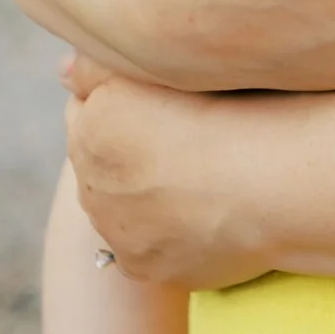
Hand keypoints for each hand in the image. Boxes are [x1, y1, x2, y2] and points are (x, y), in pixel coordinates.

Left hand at [62, 60, 252, 284]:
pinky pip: (147, 248)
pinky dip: (168, 236)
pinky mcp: (143, 268)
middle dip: (128, 154)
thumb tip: (61, 72)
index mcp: (90, 127)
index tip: (162, 102)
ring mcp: (116, 232)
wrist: (274, 182)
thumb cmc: (232, 110)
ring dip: (143, 198)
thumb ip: (101, 65)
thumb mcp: (160, 66)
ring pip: (121, 209)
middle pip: (101, 163)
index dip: (124, 101)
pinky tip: (205, 219)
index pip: (87, 107)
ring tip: (198, 182)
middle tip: (182, 141)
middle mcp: (90, 184)